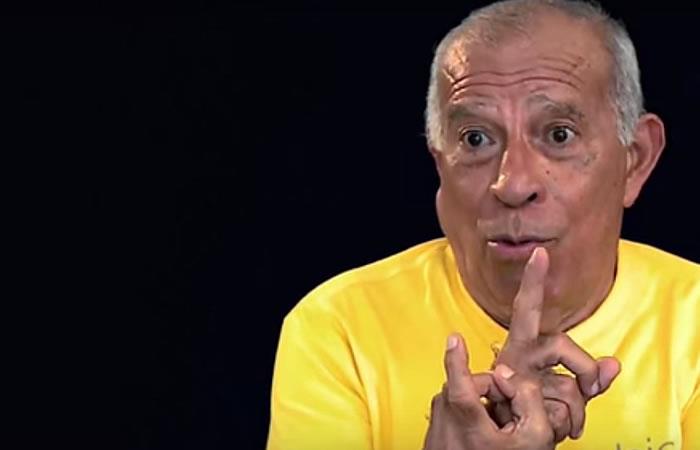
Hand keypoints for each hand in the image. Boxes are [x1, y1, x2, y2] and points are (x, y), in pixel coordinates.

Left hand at [422, 333, 554, 449]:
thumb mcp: (535, 437)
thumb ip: (529, 397)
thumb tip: (509, 374)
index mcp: (467, 420)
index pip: (458, 382)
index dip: (456, 358)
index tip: (454, 339)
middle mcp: (446, 418)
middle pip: (472, 385)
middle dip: (494, 392)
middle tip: (509, 419)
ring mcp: (438, 423)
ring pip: (465, 396)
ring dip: (483, 406)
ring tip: (497, 433)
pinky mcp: (435, 428)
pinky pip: (457, 410)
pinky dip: (472, 417)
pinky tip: (485, 437)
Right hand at [489, 247, 620, 441]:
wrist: (501, 438)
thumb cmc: (529, 406)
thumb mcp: (563, 389)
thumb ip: (588, 377)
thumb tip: (615, 364)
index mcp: (522, 346)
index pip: (526, 309)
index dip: (533, 282)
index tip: (540, 253)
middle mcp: (514, 357)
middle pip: (560, 345)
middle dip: (585, 368)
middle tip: (591, 386)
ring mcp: (515, 382)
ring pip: (568, 388)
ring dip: (577, 412)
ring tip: (567, 423)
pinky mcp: (521, 406)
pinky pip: (564, 412)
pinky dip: (570, 425)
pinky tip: (558, 429)